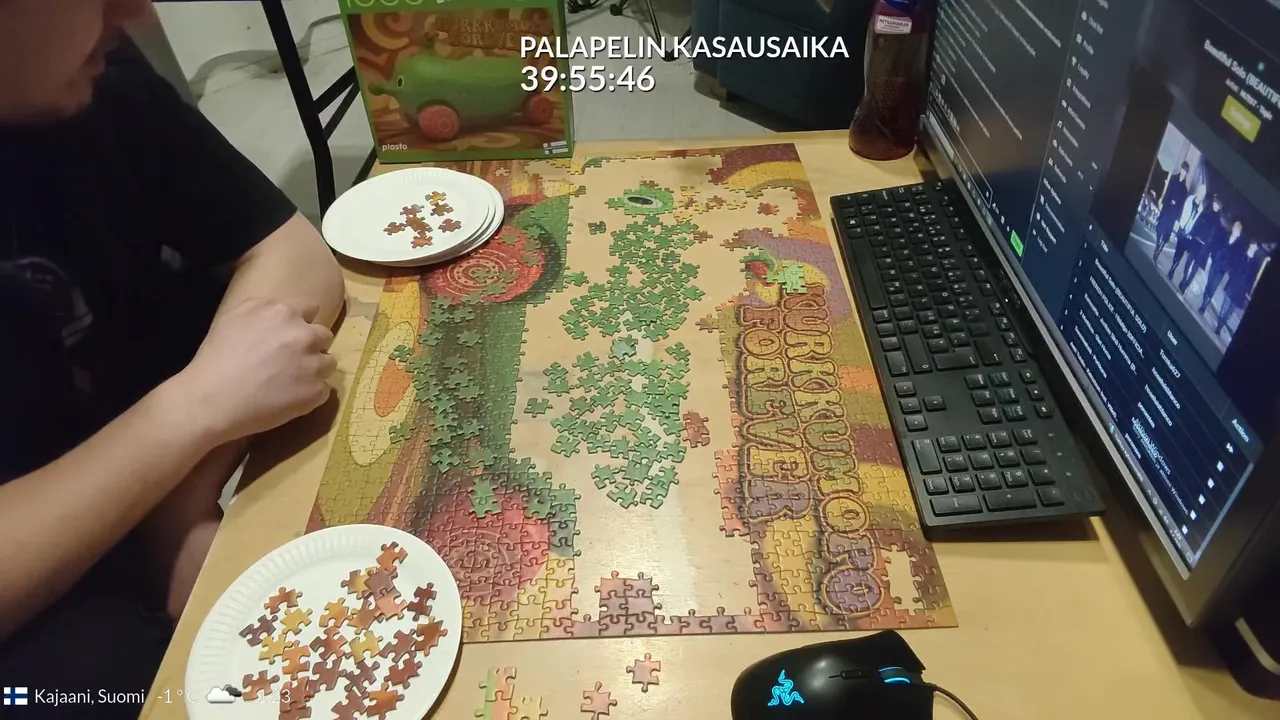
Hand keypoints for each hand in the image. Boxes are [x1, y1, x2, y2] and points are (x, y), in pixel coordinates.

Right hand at [169, 298, 335, 444]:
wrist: (212, 398)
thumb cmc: (215, 357)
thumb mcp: (234, 316)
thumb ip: (263, 308)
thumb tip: (280, 311)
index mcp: (285, 312)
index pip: (311, 309)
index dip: (301, 323)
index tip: (291, 335)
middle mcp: (305, 334)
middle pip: (324, 335)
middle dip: (311, 345)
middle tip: (292, 360)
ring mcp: (314, 364)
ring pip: (328, 363)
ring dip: (315, 370)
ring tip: (292, 382)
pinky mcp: (316, 391)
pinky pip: (323, 390)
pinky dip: (310, 395)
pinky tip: (289, 399)